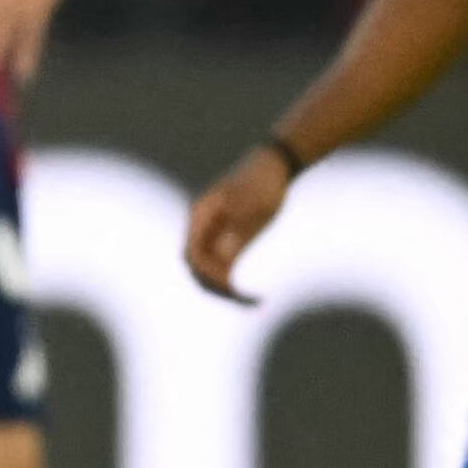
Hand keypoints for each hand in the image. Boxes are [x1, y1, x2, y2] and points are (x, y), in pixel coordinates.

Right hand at [183, 143, 292, 303]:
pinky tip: (255, 296)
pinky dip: (234, 284)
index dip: (207, 273)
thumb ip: (239, 231)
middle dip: (215, 287)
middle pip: (197, 267)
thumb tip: (224, 260)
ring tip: (251, 302)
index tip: (231, 285)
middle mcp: (202, 228)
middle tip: (242, 300)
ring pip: (208, 271)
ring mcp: (214, 234)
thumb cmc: (263, 181)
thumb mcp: (256, 206)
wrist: (275, 164)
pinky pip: (224, 269)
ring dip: (224, 290)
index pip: (193, 253)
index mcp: (201, 215)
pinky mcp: (229, 240)